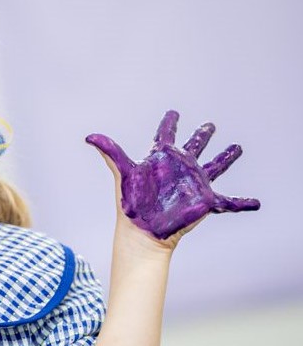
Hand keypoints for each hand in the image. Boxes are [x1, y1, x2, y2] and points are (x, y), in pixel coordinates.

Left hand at [86, 110, 259, 239]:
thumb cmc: (131, 204)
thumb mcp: (123, 173)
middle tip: (210, 124)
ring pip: (215, 166)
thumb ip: (110, 152)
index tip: (173, 112)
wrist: (143, 232)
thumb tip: (89, 137)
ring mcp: (194, 183)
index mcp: (162, 158)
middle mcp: (180, 168)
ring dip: (227, 157)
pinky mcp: (206, 201)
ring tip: (237, 147)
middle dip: (202, 135)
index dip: (169, 123)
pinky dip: (245, 203)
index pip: (165, 134)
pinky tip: (257, 203)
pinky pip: (231, 202)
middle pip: (195, 147)